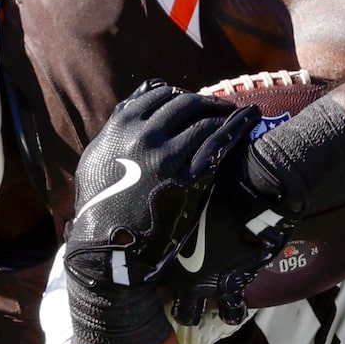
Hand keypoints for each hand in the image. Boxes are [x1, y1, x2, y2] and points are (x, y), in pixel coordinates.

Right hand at [62, 82, 255, 343]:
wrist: (106, 249)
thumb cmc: (98, 207)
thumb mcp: (95, 159)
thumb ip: (115, 129)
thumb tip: (136, 102)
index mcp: (120, 127)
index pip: (157, 94)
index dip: (177, 96)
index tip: (189, 103)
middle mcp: (143, 135)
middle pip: (184, 103)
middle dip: (204, 103)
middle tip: (217, 107)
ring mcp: (166, 156)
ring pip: (203, 120)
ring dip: (222, 113)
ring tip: (234, 114)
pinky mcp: (187, 178)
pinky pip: (217, 144)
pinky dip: (236, 127)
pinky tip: (249, 119)